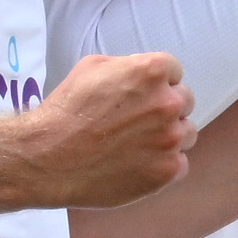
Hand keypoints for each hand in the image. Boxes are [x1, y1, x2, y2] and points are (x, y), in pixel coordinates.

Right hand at [7, 50, 193, 208]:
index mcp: (151, 71)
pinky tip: (138, 164)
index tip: (142, 95)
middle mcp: (167, 103)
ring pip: (187, 133)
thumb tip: (142, 77)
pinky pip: (180, 164)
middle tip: (138, 122)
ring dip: (169, 137)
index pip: (174, 71)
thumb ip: (128, 67)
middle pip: (184, 102)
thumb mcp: (92, 68)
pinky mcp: (168, 170)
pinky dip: (163, 165)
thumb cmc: (66, 110)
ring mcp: (171, 139)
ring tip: (138, 145)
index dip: (157, 83)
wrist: (50, 157)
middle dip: (164, 108)